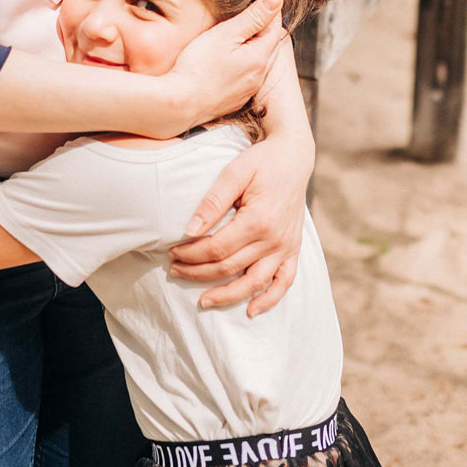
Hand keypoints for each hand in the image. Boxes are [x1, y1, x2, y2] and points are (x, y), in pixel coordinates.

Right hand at [166, 0, 283, 129]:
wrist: (180, 103)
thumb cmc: (198, 67)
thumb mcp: (226, 34)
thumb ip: (254, 16)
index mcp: (260, 58)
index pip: (276, 28)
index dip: (269, 12)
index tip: (260, 1)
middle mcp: (259, 77)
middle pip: (270, 46)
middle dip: (263, 30)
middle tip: (247, 17)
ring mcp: (248, 90)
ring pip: (260, 63)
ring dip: (253, 49)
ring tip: (236, 39)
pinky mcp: (236, 100)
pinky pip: (248, 78)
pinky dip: (243, 66)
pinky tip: (227, 63)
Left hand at [170, 132, 308, 316]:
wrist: (294, 157)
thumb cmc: (261, 161)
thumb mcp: (234, 172)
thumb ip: (212, 202)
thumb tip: (189, 231)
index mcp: (258, 220)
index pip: (217, 249)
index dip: (191, 255)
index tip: (172, 252)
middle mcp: (274, 239)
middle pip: (230, 267)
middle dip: (198, 273)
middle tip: (175, 270)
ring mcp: (286, 247)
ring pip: (254, 283)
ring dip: (227, 295)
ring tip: (204, 301)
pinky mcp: (293, 249)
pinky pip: (284, 282)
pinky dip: (269, 299)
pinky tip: (251, 310)